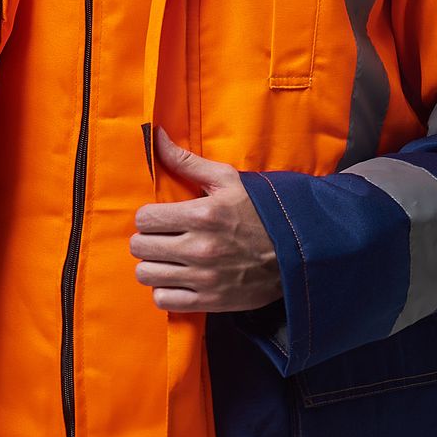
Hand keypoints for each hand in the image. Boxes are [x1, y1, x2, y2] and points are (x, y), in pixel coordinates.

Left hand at [130, 126, 283, 314]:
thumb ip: (188, 162)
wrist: (297, 252)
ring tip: (167, 260)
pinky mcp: (209, 301)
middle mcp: (199, 248)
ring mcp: (203, 277)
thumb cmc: (259, 211)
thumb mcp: (228, 180)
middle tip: (163, 238)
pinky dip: (165, 291)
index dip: (149, 217)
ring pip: (146, 274)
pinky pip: (163, 300)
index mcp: (202, 215)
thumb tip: (155, 136)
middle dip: (148, 240)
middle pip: (140, 247)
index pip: (144, 219)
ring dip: (153, 266)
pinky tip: (177, 280)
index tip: (161, 219)